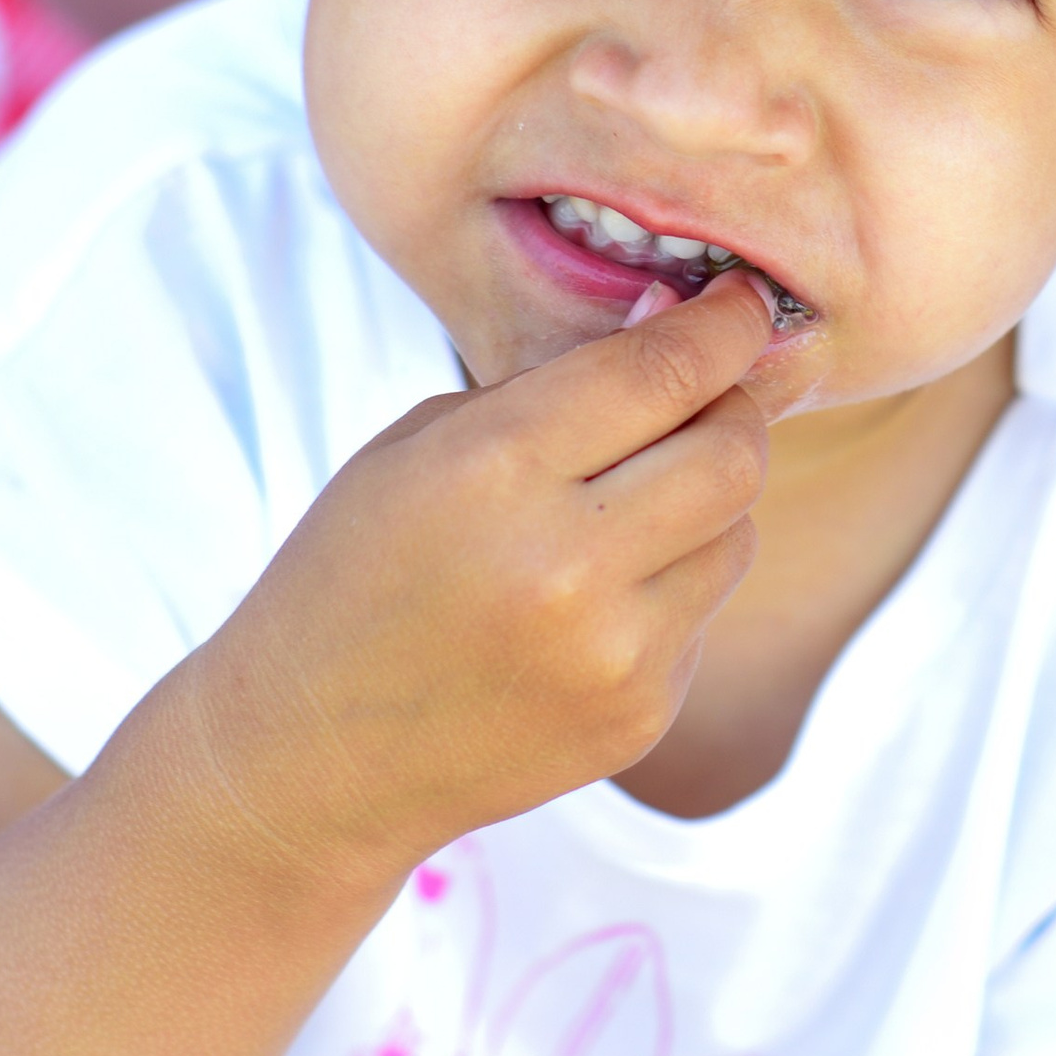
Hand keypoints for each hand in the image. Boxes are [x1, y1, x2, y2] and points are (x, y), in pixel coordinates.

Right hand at [173, 268, 776, 895]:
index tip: (744, 302)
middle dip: (733, 409)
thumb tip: (681, 323)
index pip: (664, 371)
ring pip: (738, 534)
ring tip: (622, 511)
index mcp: (495, 468)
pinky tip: (591, 603)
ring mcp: (613, 651)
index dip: (726, 325)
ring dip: (704, 503)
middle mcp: (567, 563)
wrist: (311, 753)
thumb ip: (554, 386)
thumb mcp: (418, 445)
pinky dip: (672, 587)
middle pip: (735, 453)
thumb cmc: (356, 574)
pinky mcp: (640, 716)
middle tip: (703, 398)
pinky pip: (705, 614)